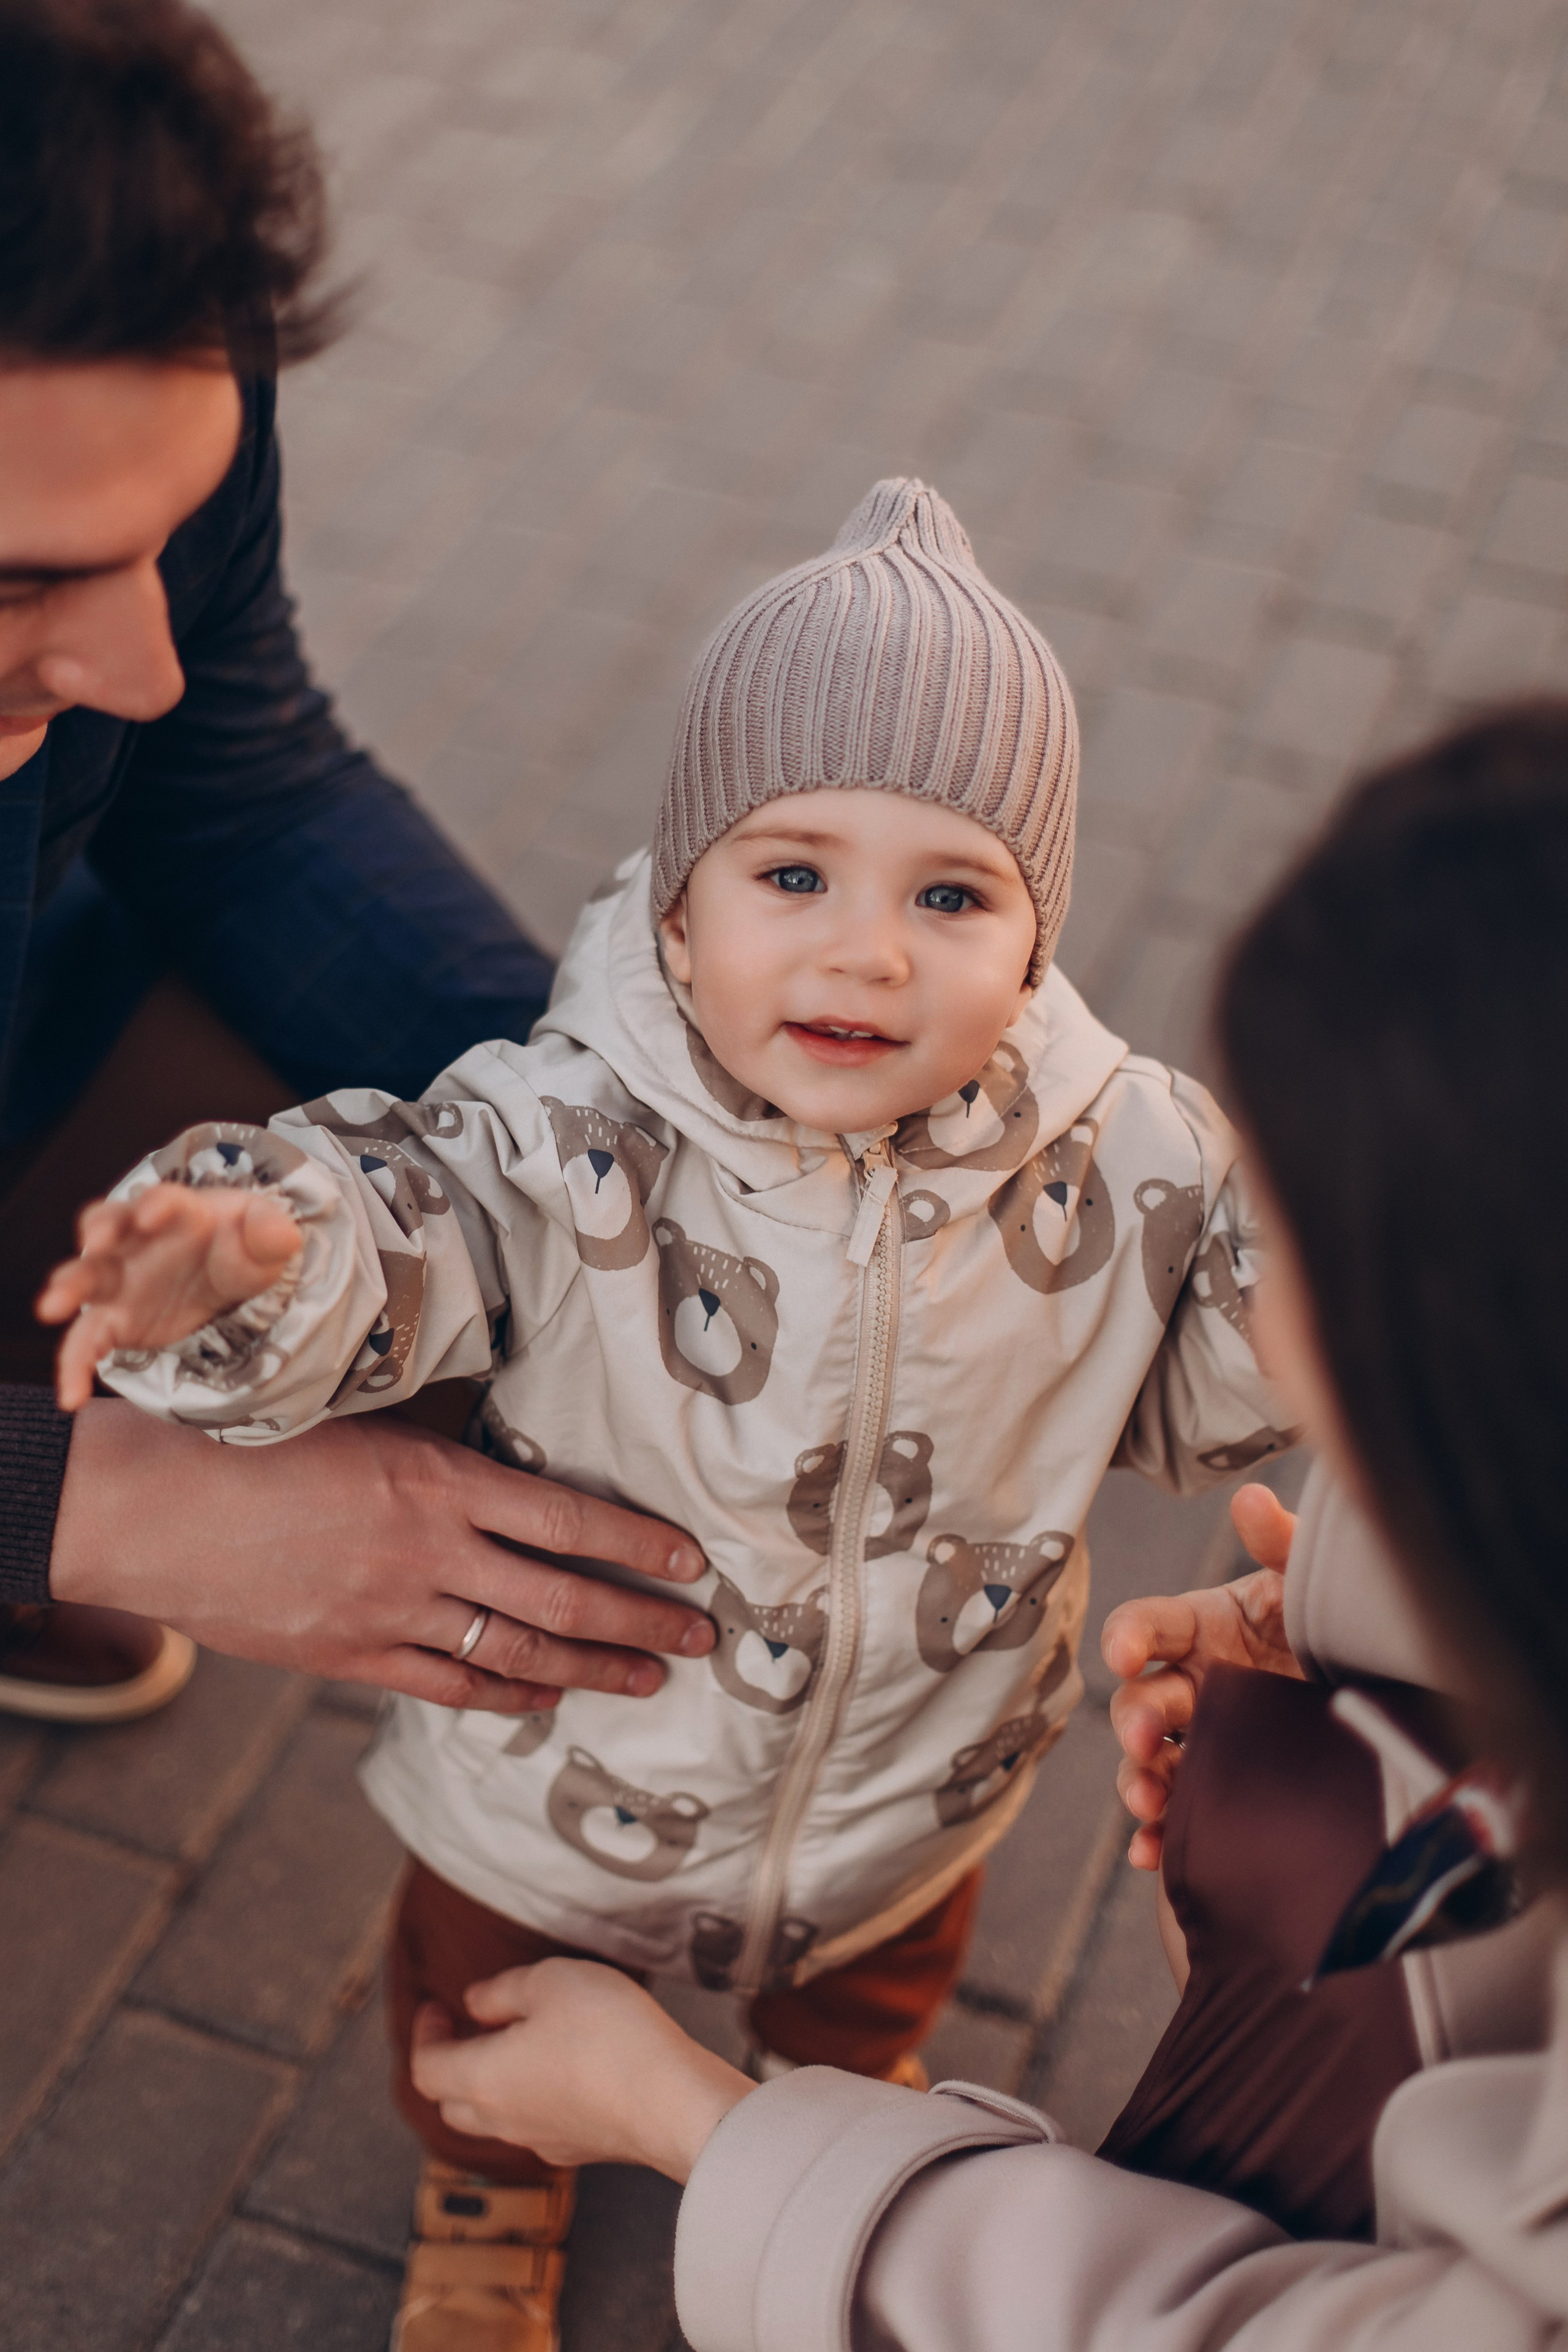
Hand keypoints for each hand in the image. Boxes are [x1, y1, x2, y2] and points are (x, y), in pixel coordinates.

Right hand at [37, 1183, 302, 1409]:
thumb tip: (281, 1235)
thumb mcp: (266, 1237)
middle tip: (95, 1243)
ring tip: (52, 1309)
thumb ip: (271, 1233)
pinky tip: (70, 1397)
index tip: (153, 1216)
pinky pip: (86, 1341)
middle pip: (105, 1227)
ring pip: (85, 1278)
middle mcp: (136, 1241)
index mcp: (177, 1212)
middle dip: (98, 1234)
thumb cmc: (242, 1244)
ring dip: (67, 1289)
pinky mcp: (115, 1320)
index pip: (161, 1200)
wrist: (231, 1276)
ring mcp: (120, 1280)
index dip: (155, 1205)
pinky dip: (74, 1366)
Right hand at [49, 1401, 714, 1710]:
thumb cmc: (258, 1446)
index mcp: (437, 1481)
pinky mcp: (350, 1657)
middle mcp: (428, 1551)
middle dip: (641, 1620)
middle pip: (561, 1597)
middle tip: (700, 1636)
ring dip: (591, 1667)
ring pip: (517, 1651)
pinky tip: (546, 1699)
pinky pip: (448, 1687)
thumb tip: (512, 1484)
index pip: (566, 1519)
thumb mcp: (367, 1428)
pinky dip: (505, 1697)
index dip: (636, 1545)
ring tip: (648, 1677)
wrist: (154, 1509)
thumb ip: (442, 1464)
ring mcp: (390, 1612)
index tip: (690, 1562)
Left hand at [410, 1960, 751, 2179]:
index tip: (436, 2006)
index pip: (427, 2068)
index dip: (425, 2034)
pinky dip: (533, 2097)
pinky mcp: (583, 2148)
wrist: (673, 2101)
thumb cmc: (607, 2034)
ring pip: (495, 2118)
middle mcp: (504, 2120)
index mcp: (482, 2080)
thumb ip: (503, 1991)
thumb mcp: (550, 1982)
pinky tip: (563, 2068)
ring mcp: (544, 2140)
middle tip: (471, 2027)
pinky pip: (538, 2124)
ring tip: (519, 2043)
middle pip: (453, 2102)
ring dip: (493, 2083)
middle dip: (452, 2065)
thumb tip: (475, 2004)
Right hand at [1102, 1484, 1302, 1867]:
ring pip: (1148, 1762)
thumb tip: (1250, 1497)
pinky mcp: (1220, 1793)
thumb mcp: (1314, 1585)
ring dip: (1137, 1782)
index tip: (1126, 1653)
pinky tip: (1151, 1854)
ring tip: (1149, 1803)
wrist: (1394, 1704)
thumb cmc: (1340, 1630)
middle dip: (1132, 1719)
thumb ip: (1284, 1542)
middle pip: (1140, 1699)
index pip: (1146, 1626)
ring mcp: (1204, 1742)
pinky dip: (1156, 1837)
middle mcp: (1195, 1685)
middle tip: (1144, 1740)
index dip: (1128, 1636)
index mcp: (1204, 1628)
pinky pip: (1177, 1818)